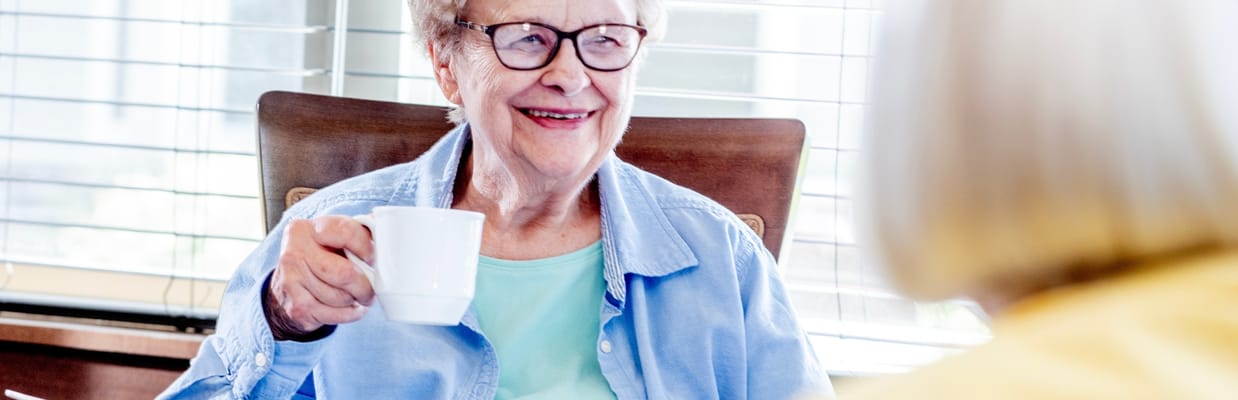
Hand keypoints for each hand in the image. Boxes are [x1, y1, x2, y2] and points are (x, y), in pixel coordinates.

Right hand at [264, 216, 375, 339]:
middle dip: (364, 285)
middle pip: (344, 273)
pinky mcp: (297, 307)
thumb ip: (356, 232)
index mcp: (306, 229)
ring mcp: (292, 281)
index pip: (346, 232)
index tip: (372, 258)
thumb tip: (388, 234)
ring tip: (357, 296)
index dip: (366, 247)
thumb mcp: (333, 237)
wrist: (287, 286)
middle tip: (370, 289)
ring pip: (340, 297)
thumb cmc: (321, 257)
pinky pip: (334, 315)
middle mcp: (295, 253)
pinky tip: (348, 307)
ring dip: (355, 300)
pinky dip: (349, 314)